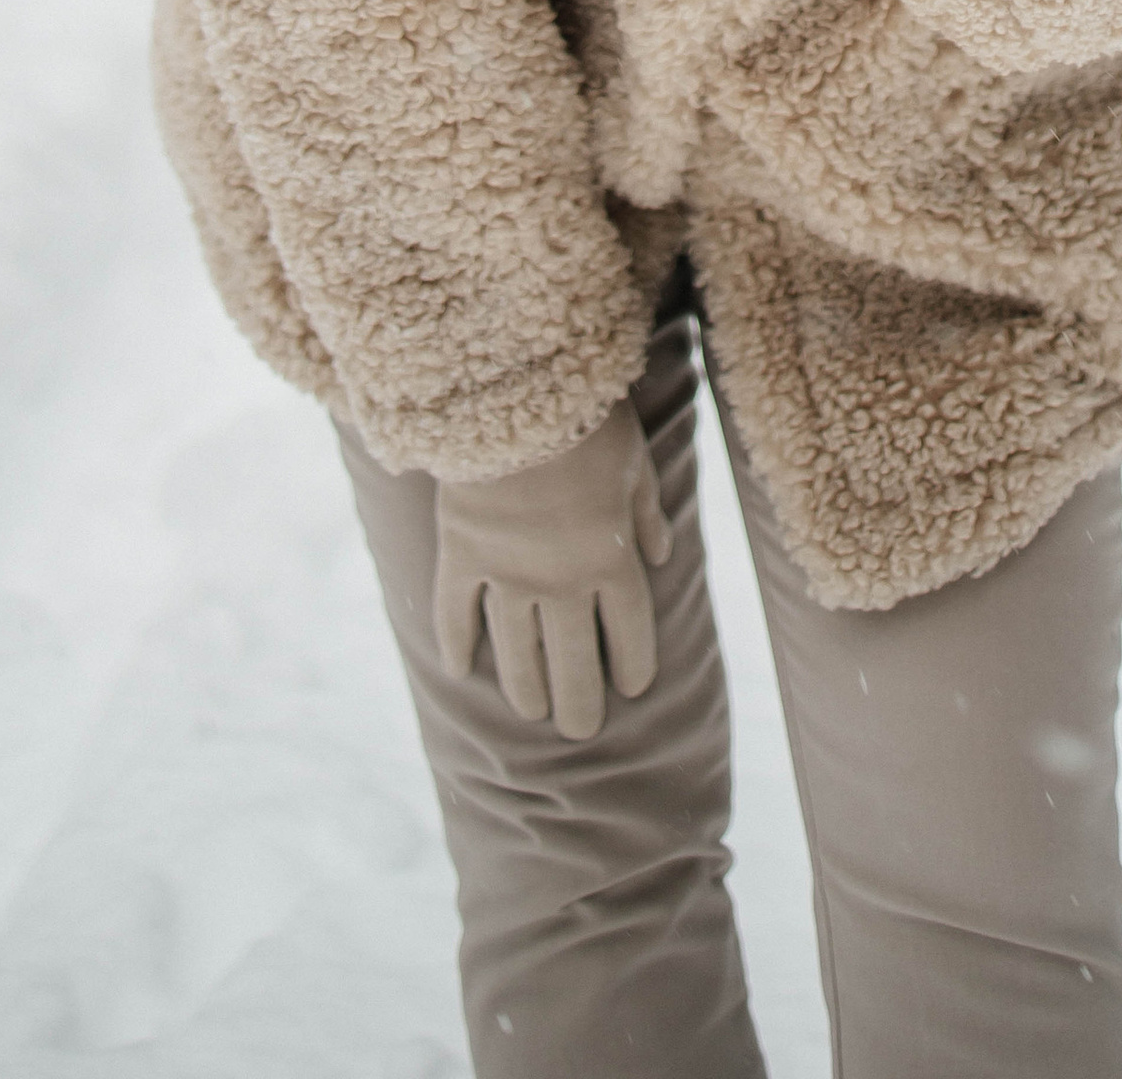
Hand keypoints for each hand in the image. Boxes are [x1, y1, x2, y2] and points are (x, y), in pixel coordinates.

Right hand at [432, 398, 669, 739]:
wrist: (513, 390)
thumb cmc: (586, 415)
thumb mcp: (633, 457)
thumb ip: (645, 511)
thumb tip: (665, 555)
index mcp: (610, 556)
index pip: (629, 629)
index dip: (634, 662)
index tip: (634, 687)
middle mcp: (560, 579)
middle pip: (575, 659)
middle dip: (580, 701)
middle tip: (580, 730)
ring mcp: (506, 573)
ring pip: (518, 650)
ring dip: (527, 686)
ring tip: (534, 711)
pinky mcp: (461, 554)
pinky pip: (456, 612)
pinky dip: (457, 642)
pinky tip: (459, 669)